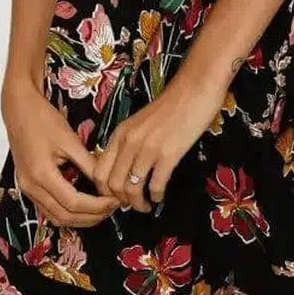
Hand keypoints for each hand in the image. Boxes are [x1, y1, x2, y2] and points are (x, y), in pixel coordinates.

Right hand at [0, 77, 120, 227]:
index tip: (114, 201)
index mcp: (42, 174)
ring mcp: (27, 189)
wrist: (19, 109)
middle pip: (64, 216)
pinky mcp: (27, 186)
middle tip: (112, 208)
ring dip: (79, 219)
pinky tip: (83, 206)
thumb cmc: (44, 119)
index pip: (73, 202)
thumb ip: (88, 163)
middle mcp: (31, 187)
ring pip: (54, 217)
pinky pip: (48, 209)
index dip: (96, 206)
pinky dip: (66, 212)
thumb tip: (107, 181)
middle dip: (90, 217)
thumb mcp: (70, 139)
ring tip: (101, 210)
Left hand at [93, 74, 227, 211]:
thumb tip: (122, 171)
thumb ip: (128, 143)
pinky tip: (160, 195)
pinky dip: (156, 196)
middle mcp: (130, 141)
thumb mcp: (139, 122)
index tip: (116, 197)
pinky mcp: (169, 154)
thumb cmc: (169, 106)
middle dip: (121, 201)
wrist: (194, 89)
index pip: (99, 172)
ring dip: (138, 204)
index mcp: (120, 133)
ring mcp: (148, 148)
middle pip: (113, 185)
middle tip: (132, 204)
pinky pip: (155, 185)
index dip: (104, 191)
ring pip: (132, 189)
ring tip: (146, 205)